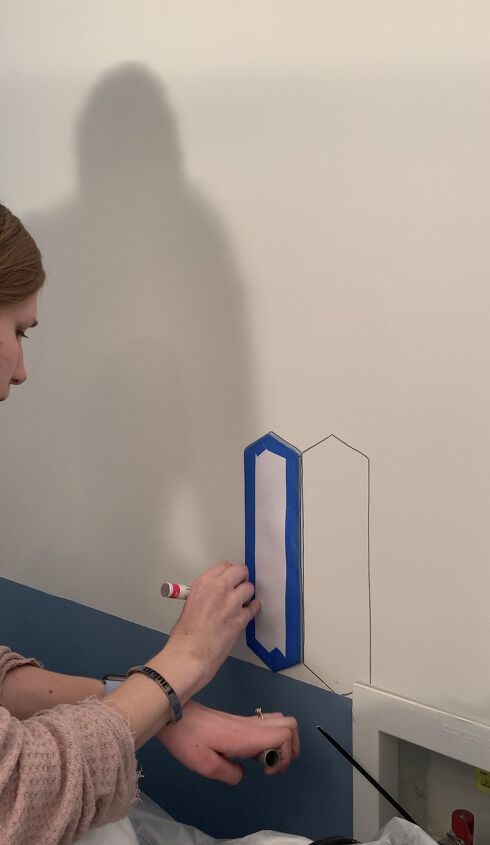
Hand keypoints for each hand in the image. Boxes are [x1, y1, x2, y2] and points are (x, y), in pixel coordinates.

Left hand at [157, 700, 299, 784]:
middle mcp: (251, 725)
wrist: (174, 714)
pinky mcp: (239, 721)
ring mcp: (246, 721)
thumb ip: (228, 774)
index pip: (284, 735)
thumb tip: (242, 775)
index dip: (284, 756)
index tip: (267, 771)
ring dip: (283, 741)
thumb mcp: (205, 765)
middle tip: (274, 766)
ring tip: (268, 760)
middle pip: (289, 724)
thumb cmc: (187, 739)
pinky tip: (255, 753)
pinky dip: (271, 738)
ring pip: (280, 721)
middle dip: (291, 748)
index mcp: (246, 736)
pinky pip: (267, 724)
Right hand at [163, 562, 259, 692]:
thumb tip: (215, 595)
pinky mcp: (242, 618)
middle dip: (241, 579)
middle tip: (237, 589)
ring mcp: (233, 602)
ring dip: (247, 595)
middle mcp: (219, 587)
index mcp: (203, 583)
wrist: (190, 654)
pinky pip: (254, 607)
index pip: (224, 566)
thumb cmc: (184, 634)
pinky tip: (248, 613)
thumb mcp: (190, 604)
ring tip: (241, 604)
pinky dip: (253, 609)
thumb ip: (205, 595)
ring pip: (250, 588)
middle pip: (240, 570)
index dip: (229, 573)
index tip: (229, 580)